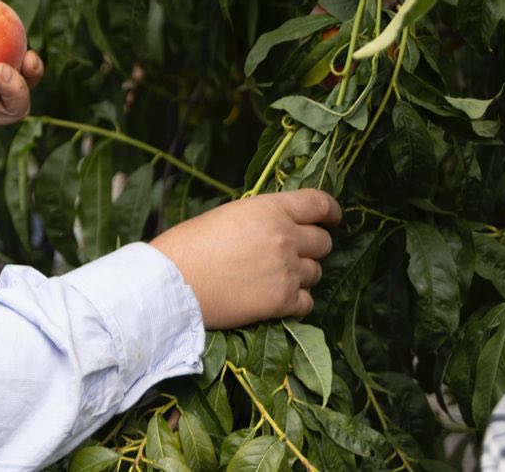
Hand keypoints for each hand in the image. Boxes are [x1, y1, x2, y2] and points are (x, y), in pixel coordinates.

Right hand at [149, 189, 341, 328]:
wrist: (172, 283)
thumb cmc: (187, 245)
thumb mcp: (226, 216)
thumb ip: (259, 219)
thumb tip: (275, 226)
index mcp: (270, 210)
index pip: (318, 203)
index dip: (331, 210)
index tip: (332, 218)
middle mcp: (285, 238)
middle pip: (323, 241)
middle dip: (311, 246)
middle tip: (292, 252)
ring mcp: (287, 271)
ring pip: (316, 272)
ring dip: (301, 274)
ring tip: (274, 277)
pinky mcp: (282, 302)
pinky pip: (308, 302)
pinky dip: (296, 300)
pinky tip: (275, 298)